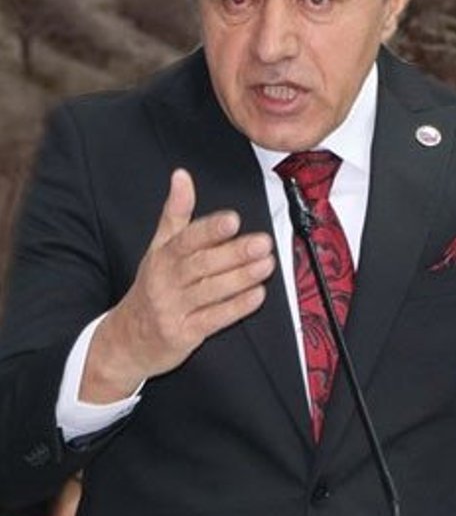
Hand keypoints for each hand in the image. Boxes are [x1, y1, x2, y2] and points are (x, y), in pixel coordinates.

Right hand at [80, 169, 274, 402]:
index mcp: (162, 256)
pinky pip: (213, 319)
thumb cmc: (152, 287)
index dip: (209, 229)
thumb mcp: (158, 248)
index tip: (233, 220)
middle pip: (201, 264)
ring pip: (210, 291)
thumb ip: (175, 213)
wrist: (127, 339)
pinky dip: (235, 307)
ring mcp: (173, 308)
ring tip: (266, 264)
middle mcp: (165, 281)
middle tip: (263, 242)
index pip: (186, 240)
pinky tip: (257, 295)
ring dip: (241, 277)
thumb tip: (182, 176)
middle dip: (234, 252)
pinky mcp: (183, 334)